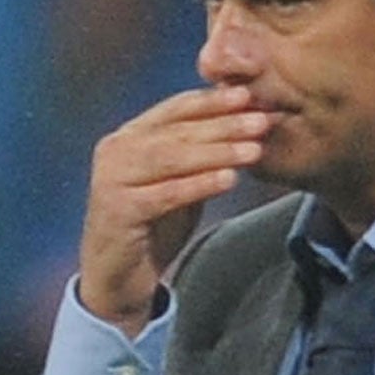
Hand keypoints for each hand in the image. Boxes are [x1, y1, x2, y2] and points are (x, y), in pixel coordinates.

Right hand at [79, 85, 270, 333]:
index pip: (174, 108)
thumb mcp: (177, 181)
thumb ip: (198, 153)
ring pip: (171, 158)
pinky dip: (200, 184)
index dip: (213, 101)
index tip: (250, 96)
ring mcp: (112, 180)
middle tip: (262, 121)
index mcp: (128, 136)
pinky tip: (230, 180)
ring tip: (254, 150)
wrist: (118, 278)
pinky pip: (167, 193)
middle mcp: (115, 151)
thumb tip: (245, 120)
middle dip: (223, 125)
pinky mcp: (118, 210)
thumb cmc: (152, 226)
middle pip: (176, 131)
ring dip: (217, 152)